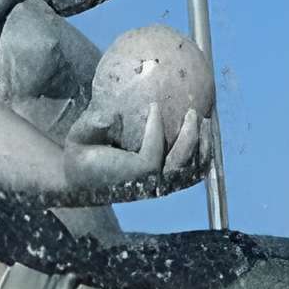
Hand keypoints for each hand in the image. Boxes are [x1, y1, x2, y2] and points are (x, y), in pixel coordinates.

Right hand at [68, 110, 207, 201]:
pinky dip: (203, 152)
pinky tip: (205, 132)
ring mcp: (162, 184)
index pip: (149, 159)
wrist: (83, 175)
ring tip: (204, 120)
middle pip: (178, 165)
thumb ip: (94, 123)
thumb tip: (112, 112)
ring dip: (201, 144)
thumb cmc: (83, 151)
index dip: (155, 130)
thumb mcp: (82, 135)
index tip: (154, 105)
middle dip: (188, 137)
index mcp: (127, 176)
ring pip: (191, 169)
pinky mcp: (170, 180)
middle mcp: (149, 183)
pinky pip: (194, 171)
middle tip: (190, 112)